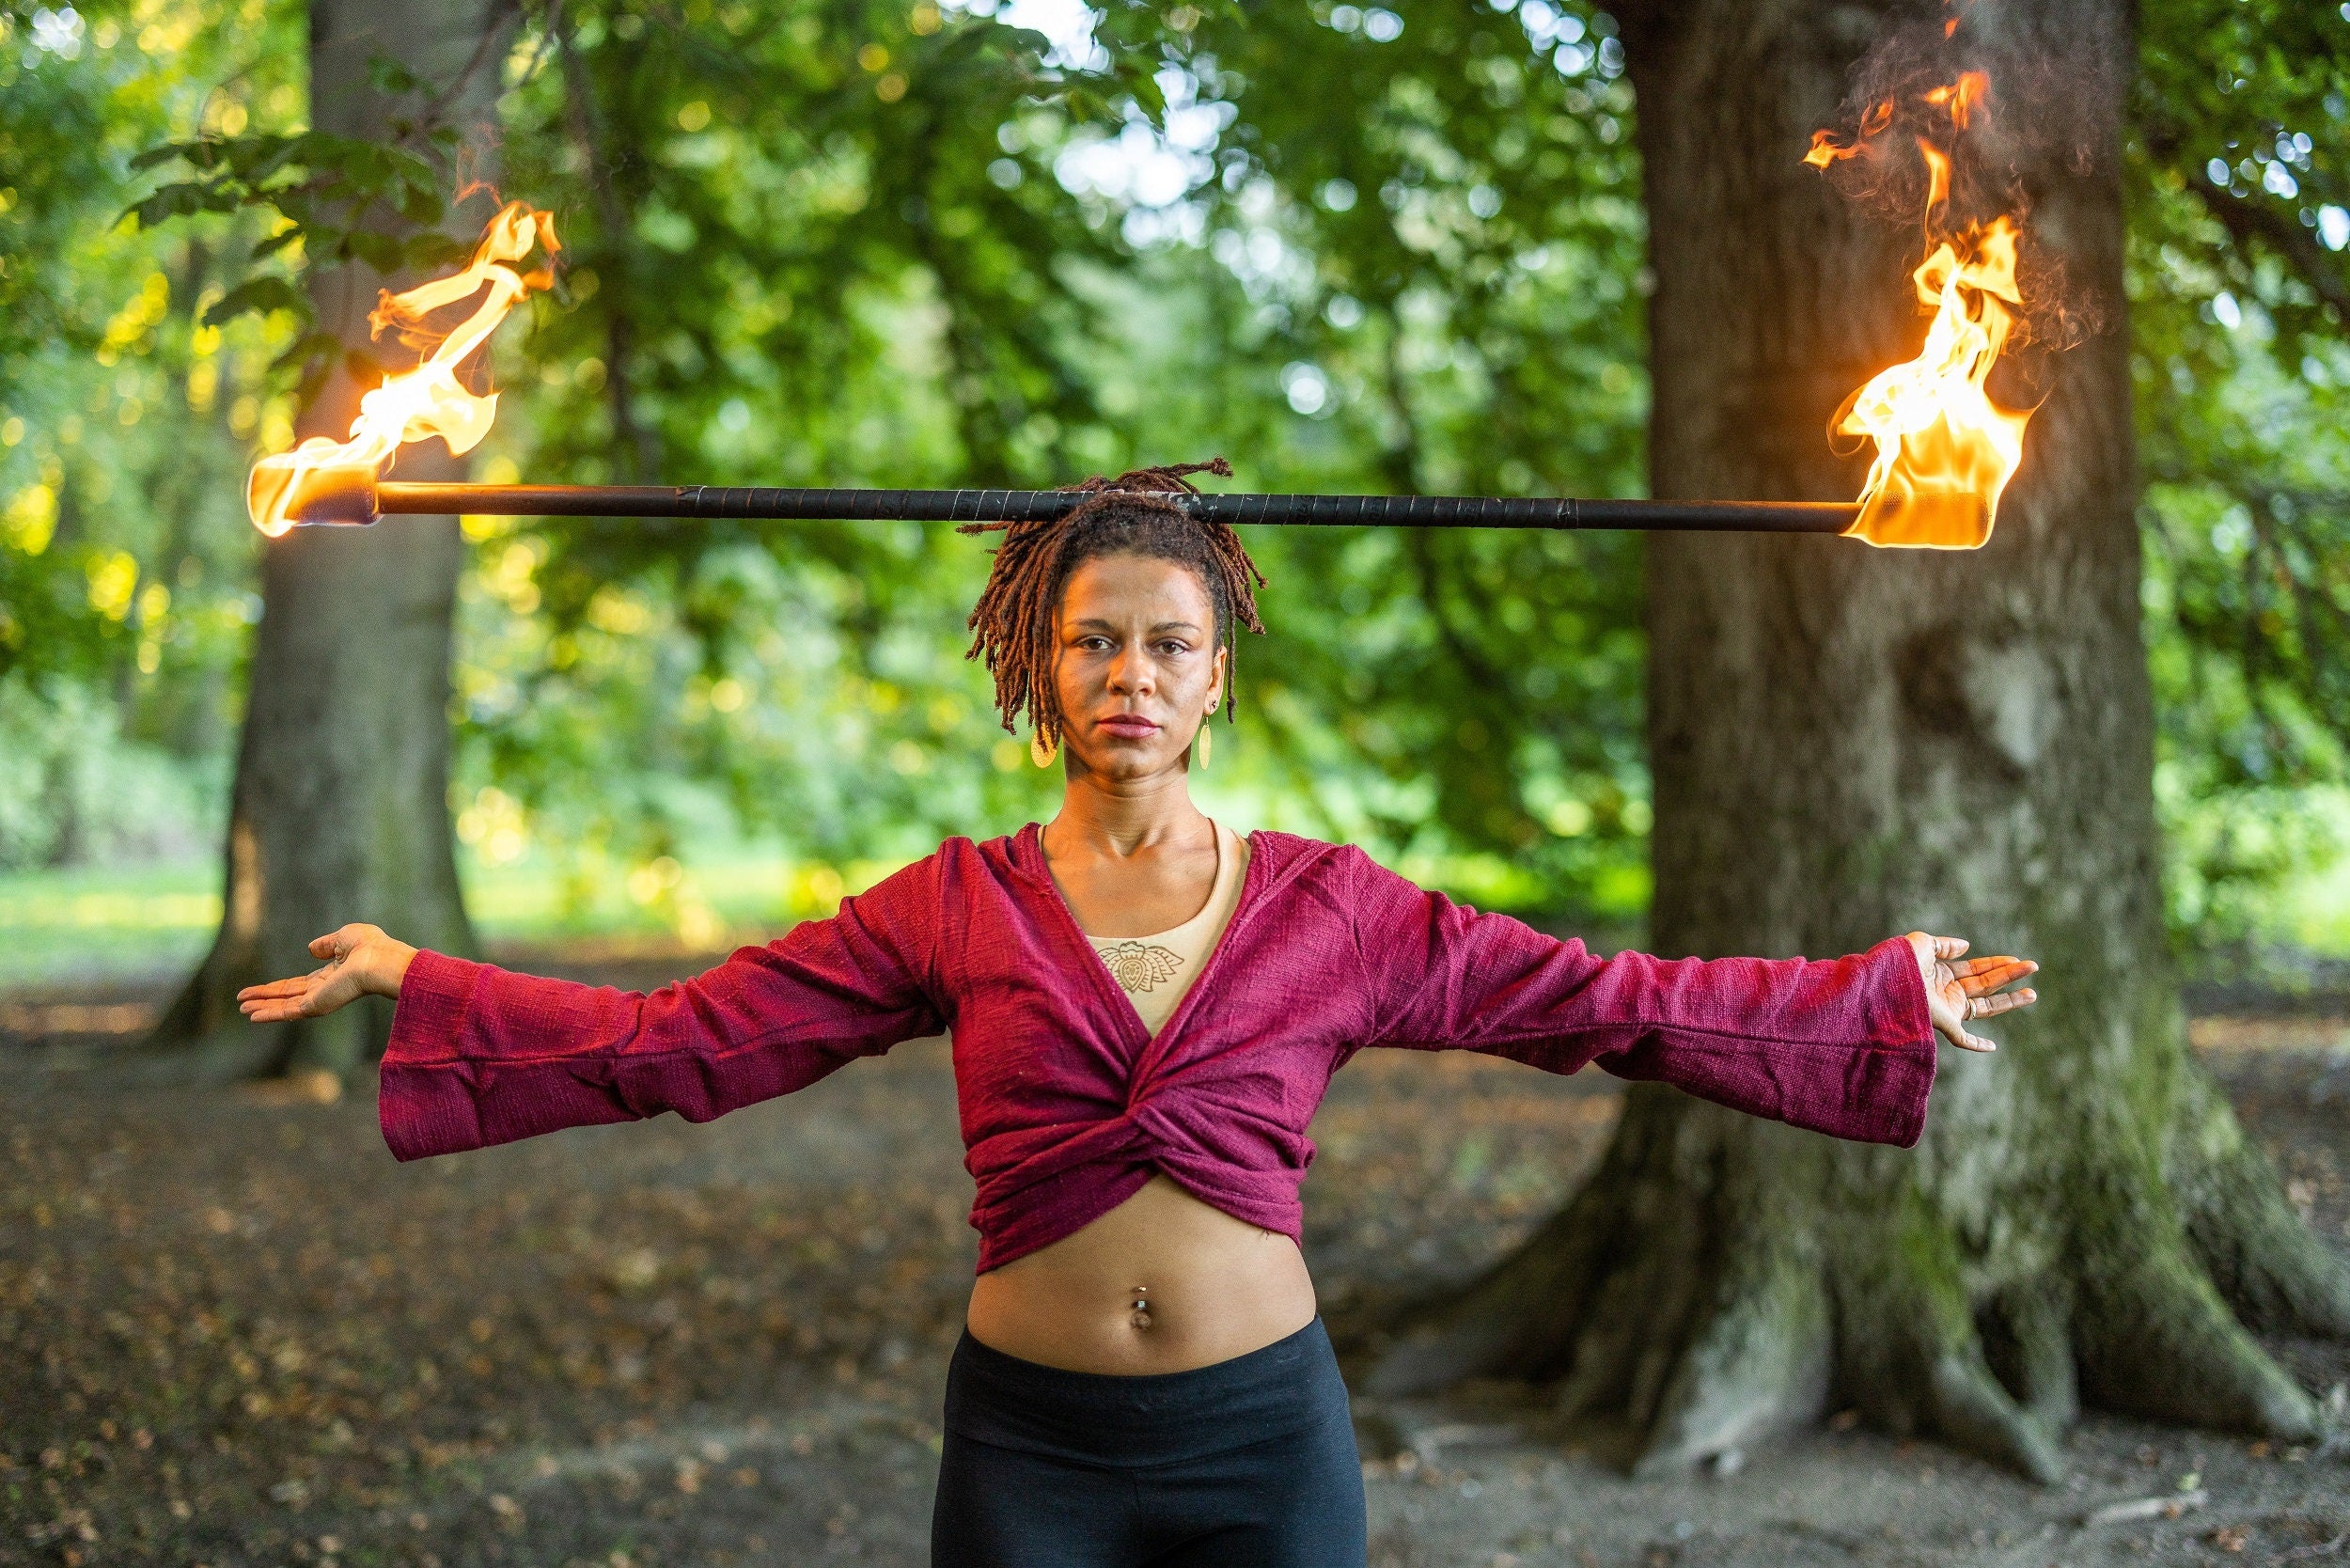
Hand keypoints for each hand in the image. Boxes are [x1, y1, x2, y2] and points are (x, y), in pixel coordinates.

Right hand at [237, 924, 417, 1023]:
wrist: (380, 961)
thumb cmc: (370, 946)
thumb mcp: (345, 937)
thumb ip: (327, 944)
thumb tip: (312, 948)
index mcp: (333, 975)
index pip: (300, 984)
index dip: (279, 986)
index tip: (259, 989)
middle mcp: (325, 990)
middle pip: (288, 996)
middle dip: (264, 998)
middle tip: (242, 1001)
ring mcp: (320, 1000)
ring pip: (284, 1006)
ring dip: (262, 1007)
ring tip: (242, 1008)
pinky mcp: (316, 1006)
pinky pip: (288, 1011)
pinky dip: (269, 1014)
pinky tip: (252, 1015)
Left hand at [1906, 932, 2036, 1052]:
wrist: (1885, 979)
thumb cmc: (1898, 960)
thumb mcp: (1923, 944)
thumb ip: (1944, 945)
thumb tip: (1966, 947)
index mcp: (1941, 974)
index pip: (1975, 969)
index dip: (1995, 964)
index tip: (2015, 960)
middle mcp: (1947, 992)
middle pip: (1986, 985)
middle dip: (2010, 976)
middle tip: (2033, 967)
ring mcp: (1948, 1009)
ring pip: (1985, 1007)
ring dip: (2009, 1001)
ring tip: (2032, 994)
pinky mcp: (1945, 1024)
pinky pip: (1963, 1039)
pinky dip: (1977, 1045)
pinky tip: (1992, 1047)